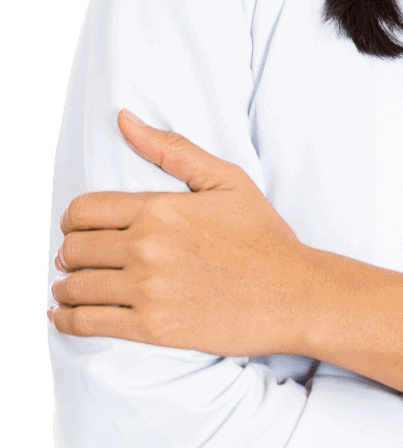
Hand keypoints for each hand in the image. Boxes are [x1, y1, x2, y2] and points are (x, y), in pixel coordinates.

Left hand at [49, 110, 315, 355]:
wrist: (292, 292)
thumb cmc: (262, 235)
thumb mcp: (225, 179)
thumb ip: (171, 149)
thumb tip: (124, 119)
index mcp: (160, 208)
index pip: (83, 210)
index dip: (72, 218)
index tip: (77, 227)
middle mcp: (147, 247)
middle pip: (74, 248)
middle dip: (68, 251)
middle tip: (75, 257)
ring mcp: (147, 289)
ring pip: (74, 286)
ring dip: (64, 286)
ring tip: (69, 286)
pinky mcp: (152, 328)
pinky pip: (86, 323)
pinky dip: (65, 319)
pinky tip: (65, 314)